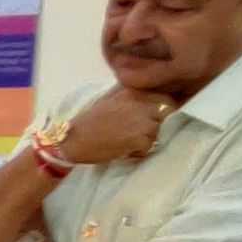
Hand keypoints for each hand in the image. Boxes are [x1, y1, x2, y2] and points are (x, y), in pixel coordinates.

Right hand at [54, 87, 175, 166]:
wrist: (73, 139)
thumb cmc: (90, 121)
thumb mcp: (112, 99)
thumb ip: (132, 96)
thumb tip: (153, 100)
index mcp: (132, 90)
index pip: (164, 96)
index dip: (163, 107)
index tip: (156, 116)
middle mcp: (139, 102)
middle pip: (167, 111)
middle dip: (159, 122)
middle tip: (144, 130)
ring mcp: (141, 120)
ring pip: (159, 130)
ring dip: (148, 138)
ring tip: (129, 140)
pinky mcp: (139, 138)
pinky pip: (150, 146)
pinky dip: (139, 151)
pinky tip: (125, 149)